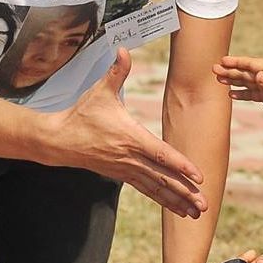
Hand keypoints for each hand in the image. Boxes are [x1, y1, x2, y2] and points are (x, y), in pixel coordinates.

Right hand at [54, 48, 204, 217]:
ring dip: (177, 201)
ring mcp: (125, 169)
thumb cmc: (81, 114)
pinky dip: (163, 200)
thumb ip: (116, 72)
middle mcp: (130, 158)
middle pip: (162, 178)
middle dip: (185, 191)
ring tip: (196, 213)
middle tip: (204, 203)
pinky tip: (177, 208)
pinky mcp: (121, 175)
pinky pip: (147, 190)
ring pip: (156, 188)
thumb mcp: (99, 91)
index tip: (198, 176)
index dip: (180, 165)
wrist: (58, 140)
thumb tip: (123, 49)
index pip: (160, 154)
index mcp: (131, 138)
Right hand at [214, 56, 262, 129]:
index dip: (237, 62)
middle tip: (214, 69)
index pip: (252, 64)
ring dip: (233, 80)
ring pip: (246, 82)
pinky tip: (231, 94)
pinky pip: (251, 94)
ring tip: (218, 79)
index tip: (223, 61)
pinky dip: (241, 93)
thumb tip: (258, 75)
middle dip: (230, 70)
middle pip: (246, 72)